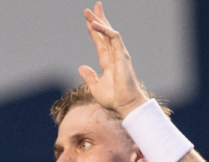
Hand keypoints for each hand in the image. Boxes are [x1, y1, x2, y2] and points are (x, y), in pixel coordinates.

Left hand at [79, 2, 149, 117]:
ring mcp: (119, 54)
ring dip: (98, 21)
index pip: (100, 42)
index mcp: (108, 62)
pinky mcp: (122, 55)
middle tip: (92, 7)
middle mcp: (114, 56)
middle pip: (105, 33)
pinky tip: (93, 25)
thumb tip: (81, 67)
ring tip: (88, 12)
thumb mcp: (96, 88)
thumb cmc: (115, 99)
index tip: (88, 21)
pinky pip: (113, 37)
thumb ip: (90, 77)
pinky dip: (104, 30)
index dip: (94, 31)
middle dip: (98, 19)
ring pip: (109, 32)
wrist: (126, 105)